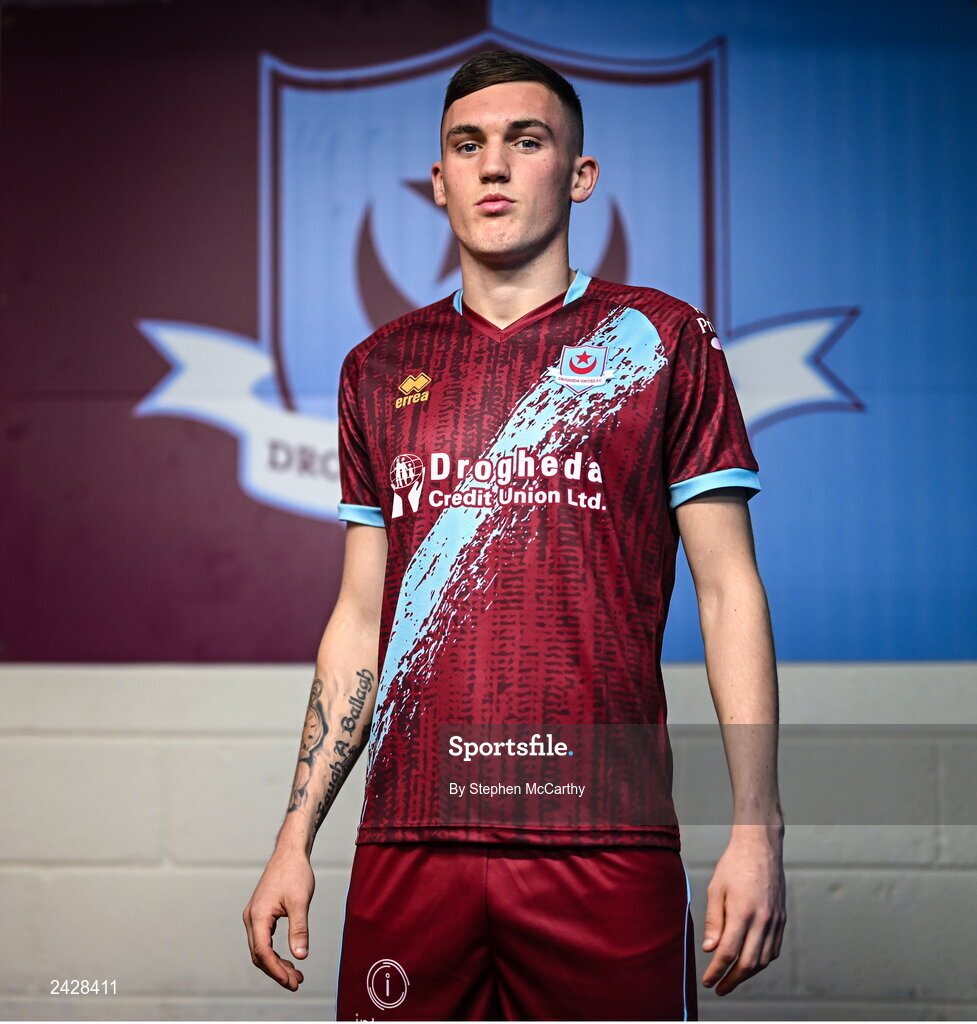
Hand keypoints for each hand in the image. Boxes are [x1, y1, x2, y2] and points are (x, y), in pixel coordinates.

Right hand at [243, 847, 315, 989]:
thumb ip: (299, 929)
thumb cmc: (295, 873)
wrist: (290, 853)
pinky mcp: (260, 914)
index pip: (263, 952)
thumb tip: (301, 955)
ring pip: (261, 949)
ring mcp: (254, 916)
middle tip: (296, 982)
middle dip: (277, 971)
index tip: (290, 981)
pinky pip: (263, 940)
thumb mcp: (300, 902)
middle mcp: (251, 918)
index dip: (276, 969)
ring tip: (295, 974)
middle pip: (259, 954)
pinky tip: (289, 958)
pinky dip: (275, 952)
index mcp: (258, 916)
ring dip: (276, 964)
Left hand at [701, 825, 785, 994]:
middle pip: (749, 963)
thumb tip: (710, 950)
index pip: (728, 952)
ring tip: (732, 978)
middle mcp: (762, 920)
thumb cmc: (733, 865)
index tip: (708, 982)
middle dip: (733, 980)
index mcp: (742, 912)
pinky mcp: (782, 919)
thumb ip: (714, 921)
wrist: (760, 847)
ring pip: (764, 960)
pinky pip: (774, 949)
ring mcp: (775, 920)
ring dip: (748, 974)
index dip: (717, 971)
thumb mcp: (715, 889)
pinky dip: (762, 961)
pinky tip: (750, 963)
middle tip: (719, 988)